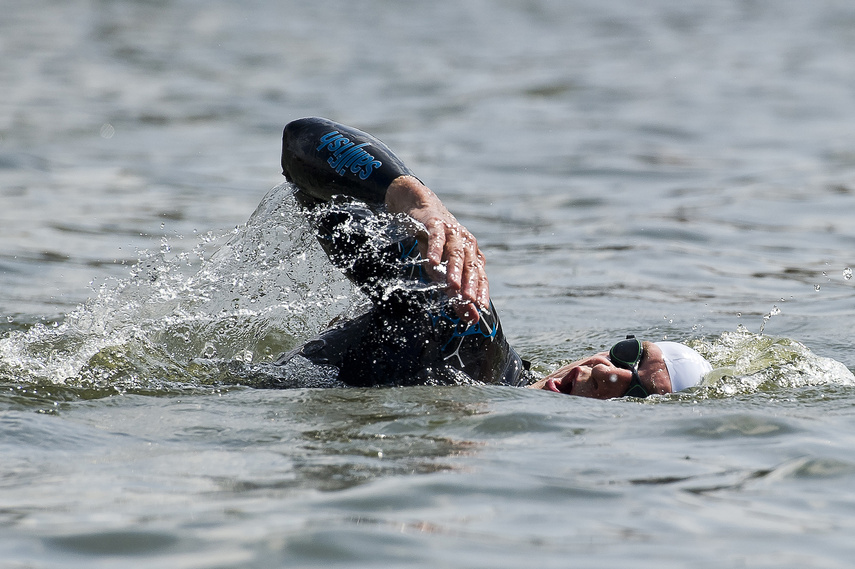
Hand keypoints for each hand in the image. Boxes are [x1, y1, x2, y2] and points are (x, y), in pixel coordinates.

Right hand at [385, 176, 488, 322]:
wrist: (421, 207)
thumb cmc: (436, 242)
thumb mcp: (444, 267)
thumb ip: (456, 292)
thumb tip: (469, 318)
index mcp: (472, 255)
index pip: (480, 276)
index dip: (481, 292)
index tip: (480, 308)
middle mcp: (466, 243)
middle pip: (470, 266)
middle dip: (470, 284)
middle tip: (468, 301)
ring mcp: (452, 232)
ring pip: (455, 253)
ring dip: (454, 270)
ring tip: (453, 286)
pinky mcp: (435, 223)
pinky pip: (436, 237)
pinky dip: (435, 249)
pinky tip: (432, 261)